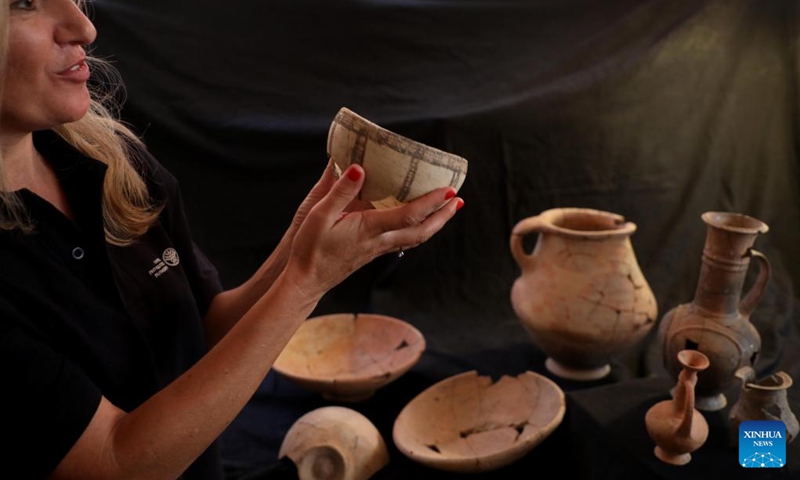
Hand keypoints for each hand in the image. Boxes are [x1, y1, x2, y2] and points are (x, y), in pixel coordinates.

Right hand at [285, 164, 462, 297]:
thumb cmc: (309, 247)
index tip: (448, 190)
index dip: (431, 202)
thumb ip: (340, 190)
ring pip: (415, 239)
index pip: (409, 216)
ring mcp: (377, 250)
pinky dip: (418, 230)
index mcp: (369, 229)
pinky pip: (403, 241)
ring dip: (434, 225)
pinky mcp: (372, 253)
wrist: (306, 280)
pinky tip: (417, 223)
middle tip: (458, 200)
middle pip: (421, 232)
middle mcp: (379, 242)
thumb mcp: (318, 214)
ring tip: (446, 210)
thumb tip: (359, 168)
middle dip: (442, 216)